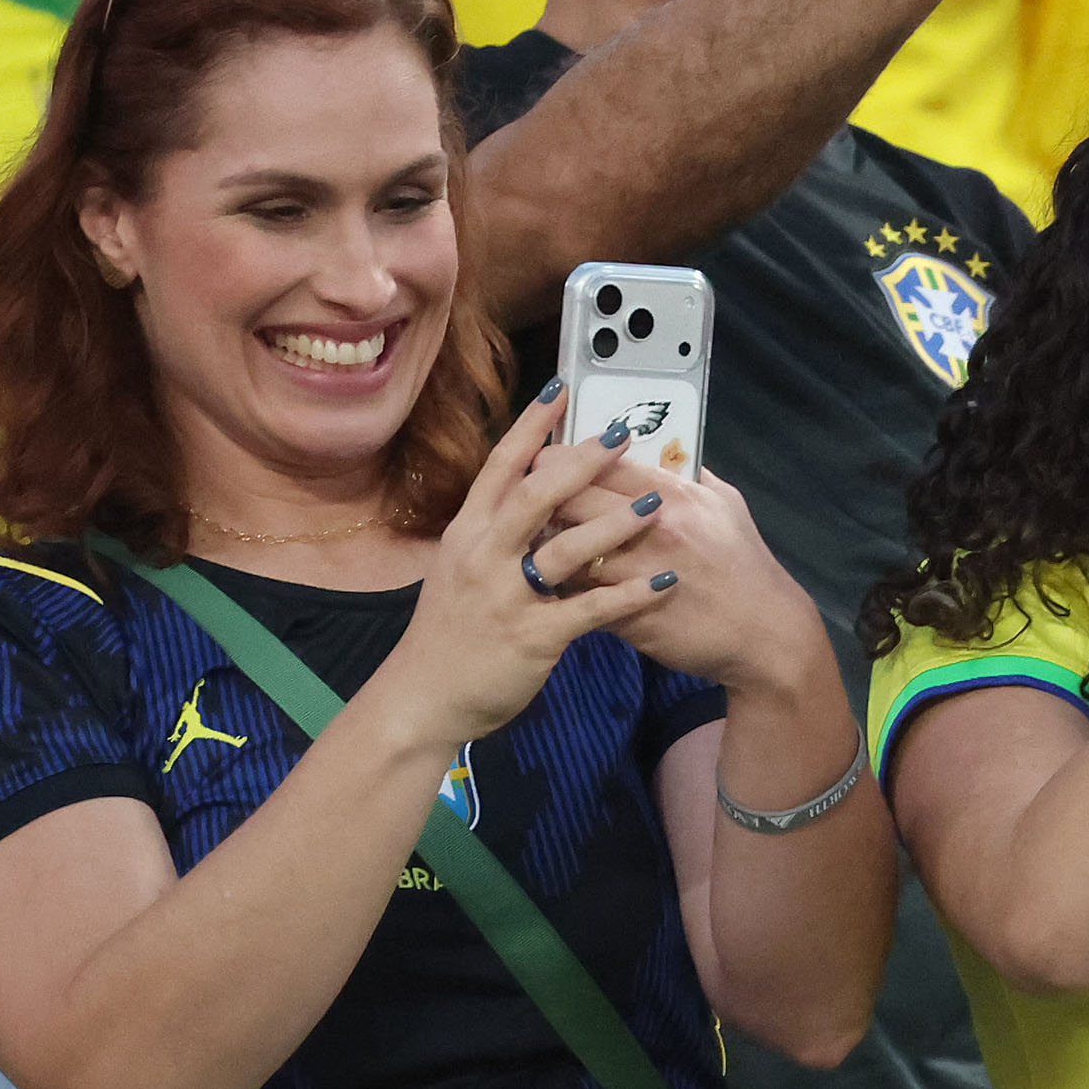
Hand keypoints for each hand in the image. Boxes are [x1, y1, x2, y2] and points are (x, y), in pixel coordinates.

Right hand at [377, 391, 678, 749]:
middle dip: (582, 462)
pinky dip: (631, 594)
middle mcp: (483, 556)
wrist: (422, 698)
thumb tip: (532, 491)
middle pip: (536, 496)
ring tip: (658, 502)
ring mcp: (506, 596)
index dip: (531, 428)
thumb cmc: (449, 631)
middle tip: (622, 433)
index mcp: (467, 533)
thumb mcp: (460, 569)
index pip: (500, 468)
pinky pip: (591, 610)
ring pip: (566, 548)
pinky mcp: (533, 637)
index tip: (560, 390)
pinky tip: (665, 582)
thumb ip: (494, 532)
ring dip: (616, 523)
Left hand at [545, 458, 831, 698]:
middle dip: (538, 496)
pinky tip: (549, 584)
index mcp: (674, 495)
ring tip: (528, 540)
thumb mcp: (726, 505)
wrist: (765, 634)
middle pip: (569, 499)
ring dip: (540, 545)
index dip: (560, 457)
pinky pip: (576, 597)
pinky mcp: (626, 617)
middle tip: (522, 498)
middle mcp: (651, 529)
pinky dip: (559, 588)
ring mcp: (636, 575)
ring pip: (563, 549)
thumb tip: (659, 448)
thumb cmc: (745, 565)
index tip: (542, 459)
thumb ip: (688, 475)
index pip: (598, 462)